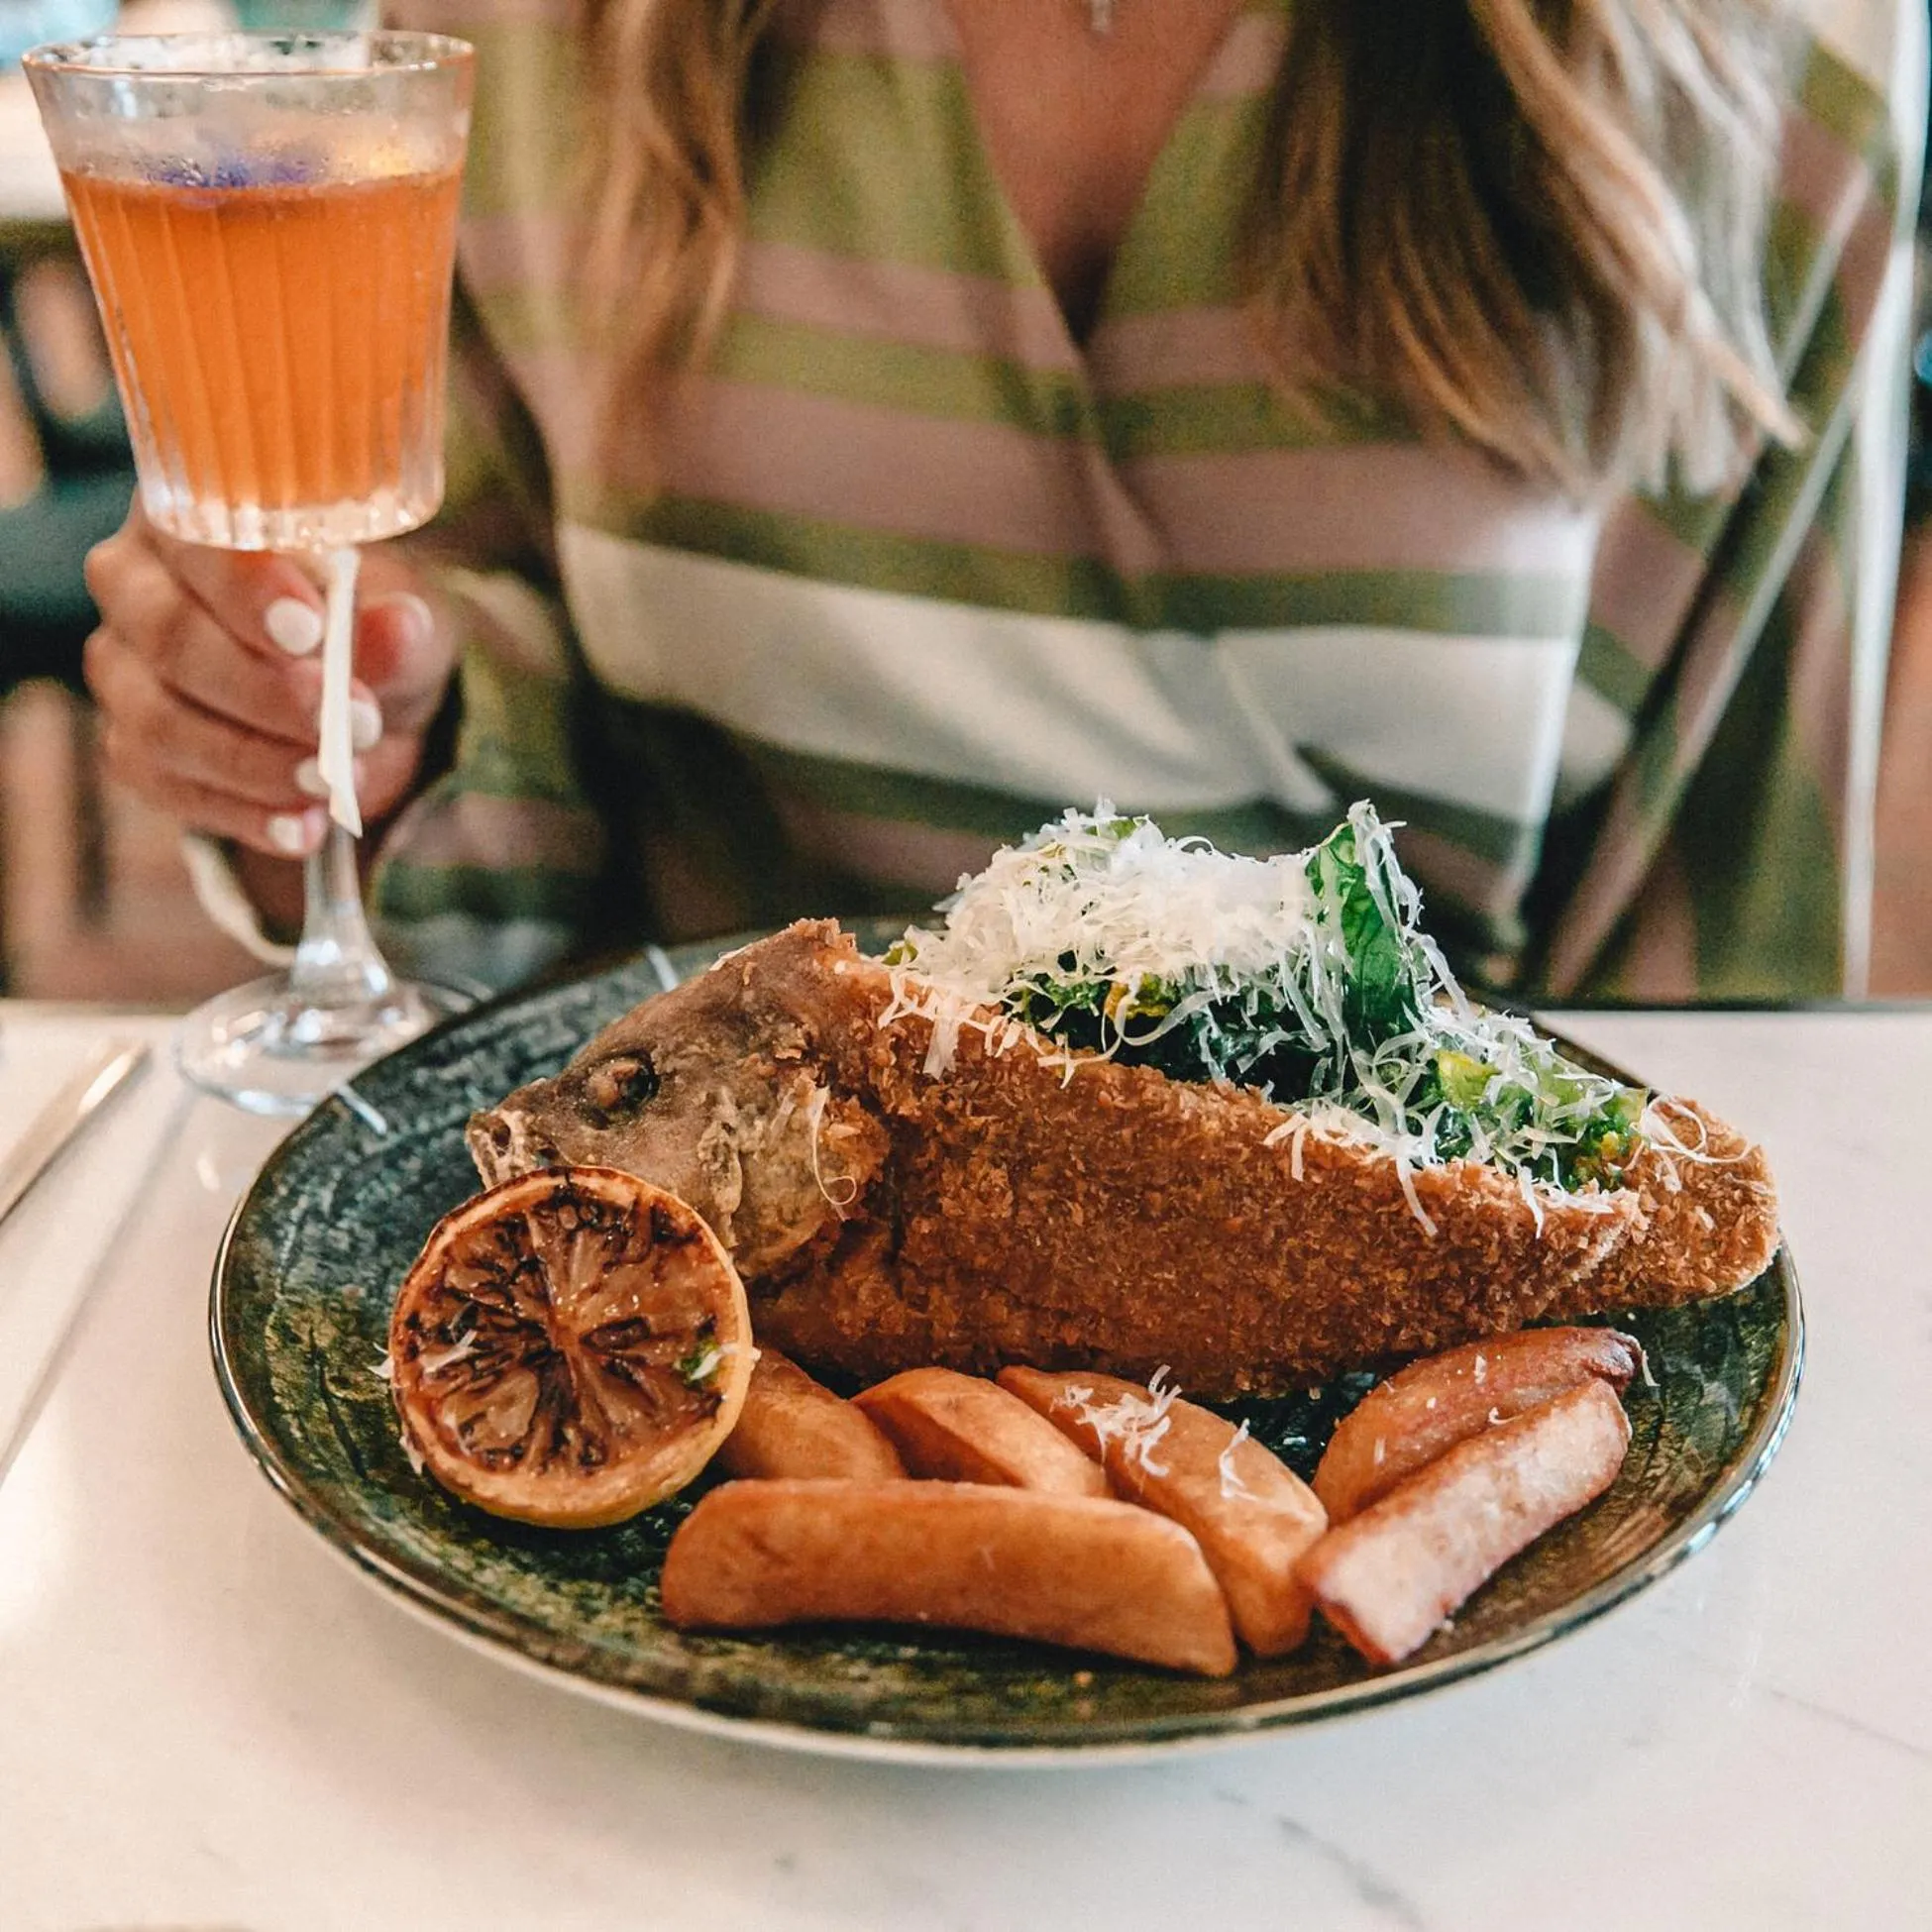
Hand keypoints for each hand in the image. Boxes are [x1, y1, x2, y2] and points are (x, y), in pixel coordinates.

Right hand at [82, 498, 457, 860]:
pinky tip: (302, 826)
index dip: (250, 591)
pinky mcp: (133, 748)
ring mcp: (123, 671)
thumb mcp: (406, 624)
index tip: (312, 631)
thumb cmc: (371, 630)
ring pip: (160, 722)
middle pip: (172, 639)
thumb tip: (401, 627)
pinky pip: (167, 787)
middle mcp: (133, 585)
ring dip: (255, 762)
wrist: (364, 699)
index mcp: (192, 518)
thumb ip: (397, 630)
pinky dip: (241, 814)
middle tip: (353, 723)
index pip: (200, 545)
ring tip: (332, 782)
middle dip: (266, 692)